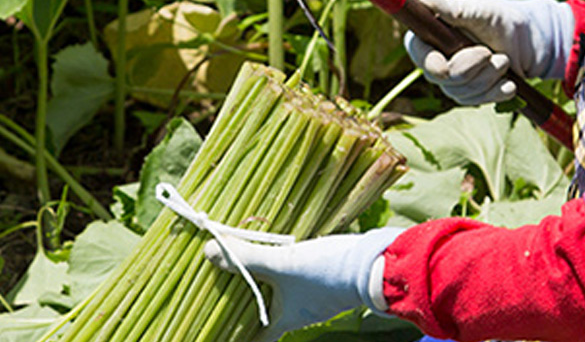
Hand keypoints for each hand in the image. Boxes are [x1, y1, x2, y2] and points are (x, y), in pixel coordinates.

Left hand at [202, 228, 403, 341]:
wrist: (375, 265)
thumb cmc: (326, 272)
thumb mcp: (281, 262)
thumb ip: (246, 257)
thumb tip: (208, 251)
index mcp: (285, 319)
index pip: (259, 340)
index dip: (240, 340)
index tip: (223, 336)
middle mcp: (300, 314)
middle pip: (268, 317)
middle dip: (248, 308)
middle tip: (225, 295)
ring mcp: (315, 299)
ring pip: (284, 298)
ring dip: (266, 288)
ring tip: (246, 271)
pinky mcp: (327, 282)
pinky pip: (298, 283)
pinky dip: (285, 275)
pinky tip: (280, 256)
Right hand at [404, 0, 575, 104]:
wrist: (527, 40)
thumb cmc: (500, 18)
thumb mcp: (480, 10)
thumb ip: (454, 9)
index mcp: (430, 36)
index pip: (419, 55)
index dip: (431, 63)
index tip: (446, 65)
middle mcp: (435, 61)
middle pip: (443, 78)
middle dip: (471, 67)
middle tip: (490, 52)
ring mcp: (451, 81)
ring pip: (463, 92)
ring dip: (489, 76)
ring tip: (504, 59)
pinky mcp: (470, 95)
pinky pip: (479, 101)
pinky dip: (497, 91)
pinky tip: (510, 82)